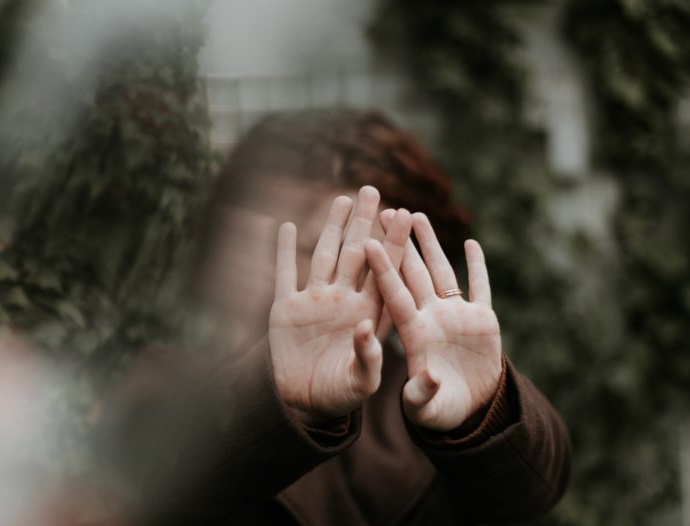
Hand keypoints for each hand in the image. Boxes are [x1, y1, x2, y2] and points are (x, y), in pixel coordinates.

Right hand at [269, 187, 411, 424]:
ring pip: (325, 256)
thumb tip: (367, 328)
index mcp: (368, 314)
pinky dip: (285, 251)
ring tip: (343, 199)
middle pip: (357, 254)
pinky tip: (288, 226)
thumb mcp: (361, 382)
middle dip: (365, 222)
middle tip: (373, 190)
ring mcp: (315, 302)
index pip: (385, 272)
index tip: (407, 214)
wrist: (304, 404)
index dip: (394, 243)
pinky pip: (285, 274)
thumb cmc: (341, 396)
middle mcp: (344, 301)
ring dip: (332, 228)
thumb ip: (369, 358)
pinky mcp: (286, 309)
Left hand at [365, 211, 501, 430]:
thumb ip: (422, 394)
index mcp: (413, 333)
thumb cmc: (438, 411)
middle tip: (386, 210)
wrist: (468, 410)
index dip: (383, 269)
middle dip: (402, 242)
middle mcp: (431, 317)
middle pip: (413, 272)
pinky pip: (480, 287)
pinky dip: (478, 266)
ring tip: (417, 215)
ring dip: (430, 244)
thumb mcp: (425, 408)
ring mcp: (456, 316)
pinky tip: (471, 243)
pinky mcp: (482, 320)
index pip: (394, 294)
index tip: (369, 241)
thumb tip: (428, 377)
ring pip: (441, 271)